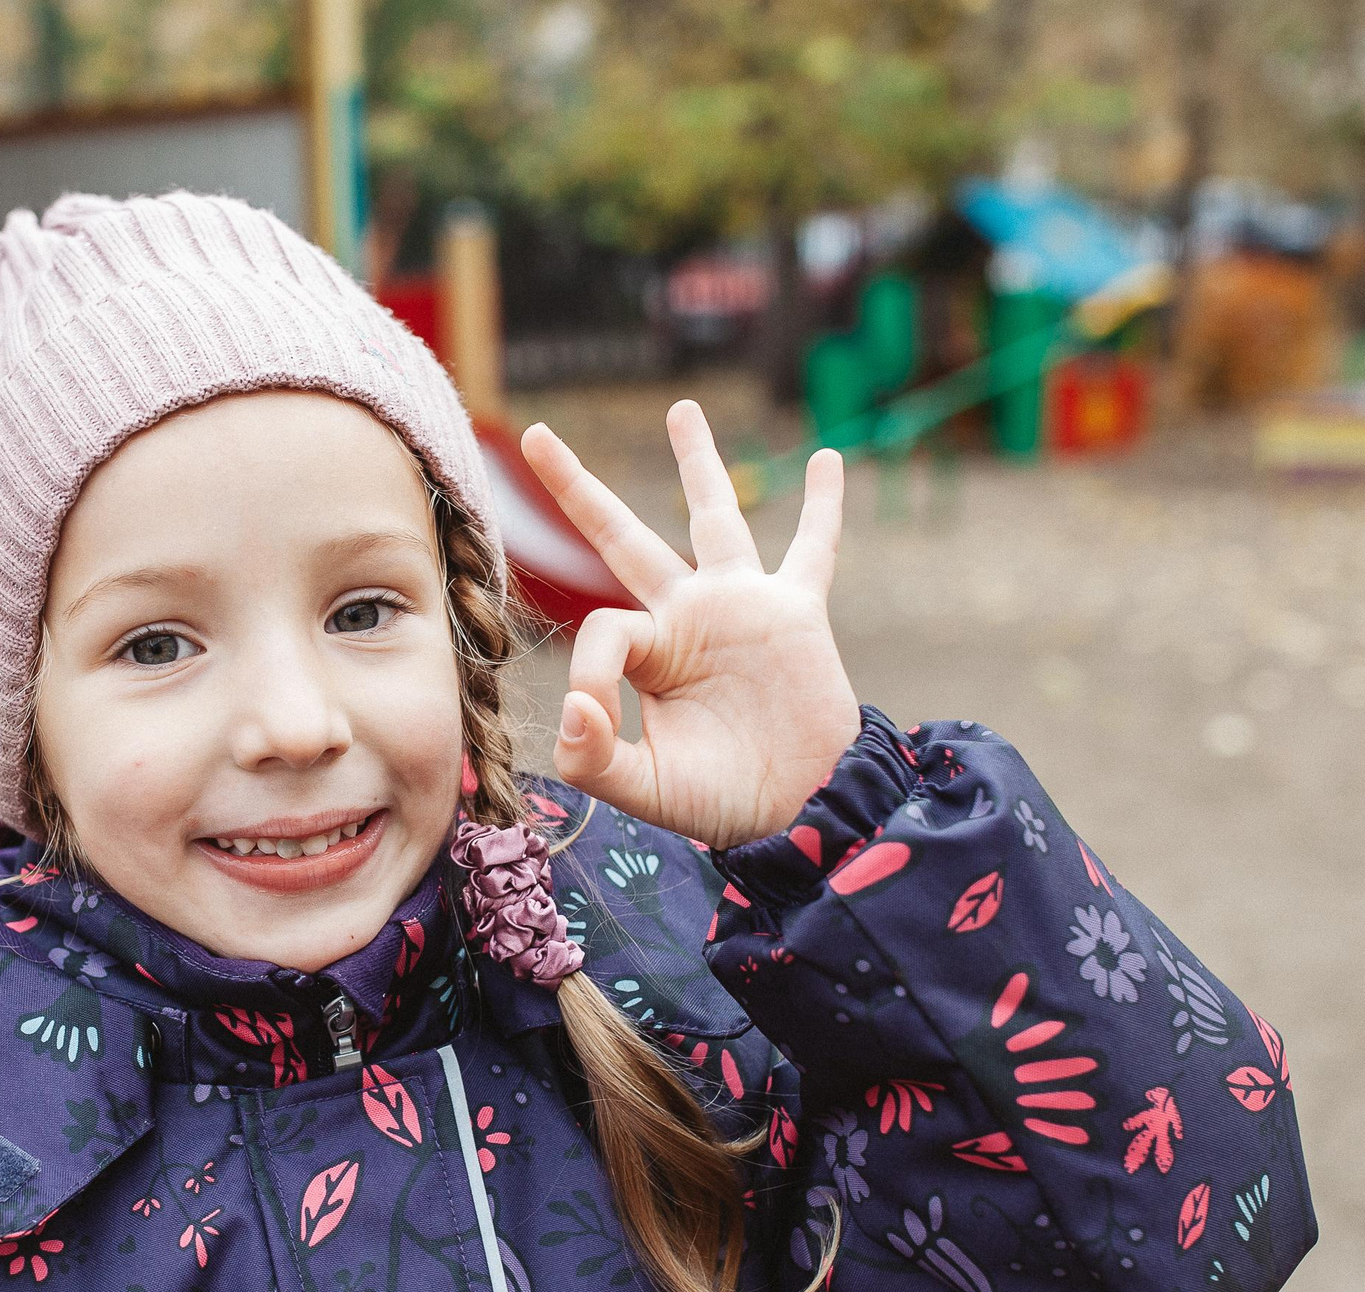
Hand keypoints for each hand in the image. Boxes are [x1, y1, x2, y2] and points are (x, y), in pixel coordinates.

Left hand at [519, 400, 860, 849]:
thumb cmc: (720, 801)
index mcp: (646, 652)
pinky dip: (823, 507)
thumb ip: (595, 757)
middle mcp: (685, 616)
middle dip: (579, 488)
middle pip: (622, 536)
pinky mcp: (795, 612)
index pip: (603, 625)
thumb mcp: (645, 789)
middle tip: (539, 434)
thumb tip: (574, 709)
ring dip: (699, 463)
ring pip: (714, 518)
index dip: (590, 673)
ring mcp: (740, 606)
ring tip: (683, 409)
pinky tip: (826, 459)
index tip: (594, 721)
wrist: (799, 808)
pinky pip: (812, 548)